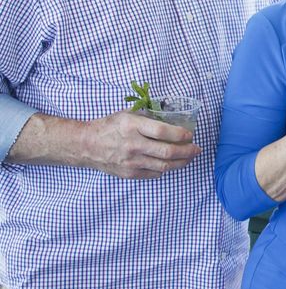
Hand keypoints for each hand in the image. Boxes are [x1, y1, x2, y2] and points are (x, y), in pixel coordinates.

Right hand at [84, 110, 200, 178]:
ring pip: (163, 165)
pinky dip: (166, 169)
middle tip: (196, 149)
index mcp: (132, 126)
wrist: (86, 145)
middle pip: (167, 151)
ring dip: (181, 162)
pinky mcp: (129, 174)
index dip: (180, 134)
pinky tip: (171, 163)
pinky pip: (154, 173)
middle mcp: (132, 144)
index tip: (190, 134)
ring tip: (189, 157)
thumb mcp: (128, 115)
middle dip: (187, 151)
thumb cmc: (110, 127)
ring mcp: (130, 161)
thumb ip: (149, 117)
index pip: (162, 131)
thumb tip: (173, 118)